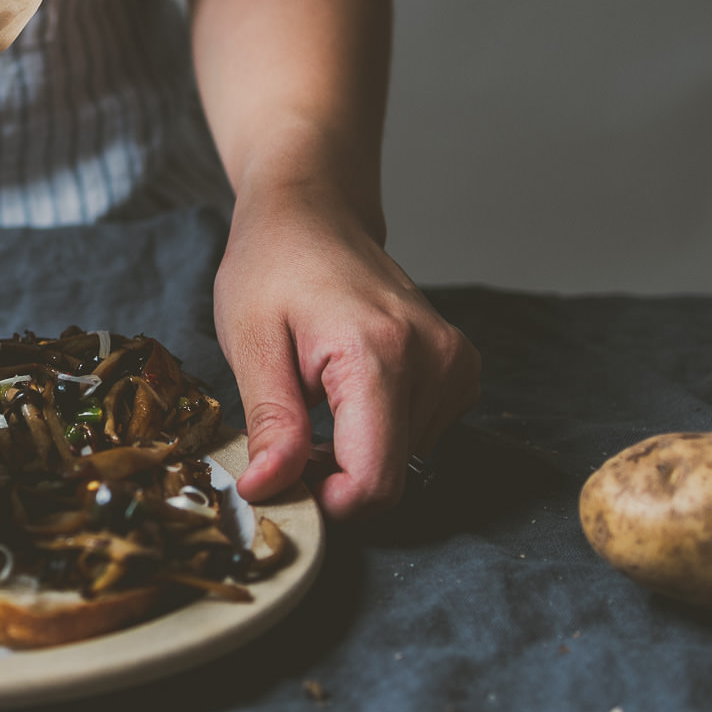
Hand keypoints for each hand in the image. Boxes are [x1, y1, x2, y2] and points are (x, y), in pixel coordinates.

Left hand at [216, 177, 478, 519]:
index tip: (285, 479)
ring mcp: (455, 362)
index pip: (373, 479)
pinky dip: (379, 429)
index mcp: (379, 354)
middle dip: (334, 474)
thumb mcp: (251, 343)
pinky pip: (420, 433)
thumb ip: (270, 423)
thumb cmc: (273, 266)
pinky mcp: (460, 366)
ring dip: (354, 449)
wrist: (312, 212)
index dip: (326, 500)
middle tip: (289, 430)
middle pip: (391, 475)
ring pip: (405, 459)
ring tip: (316, 395)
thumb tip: (269, 491)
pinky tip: (348, 390)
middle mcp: (434, 359)